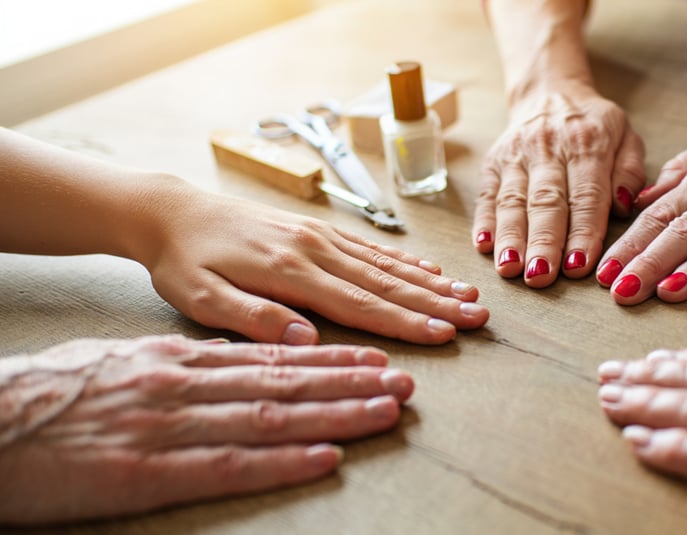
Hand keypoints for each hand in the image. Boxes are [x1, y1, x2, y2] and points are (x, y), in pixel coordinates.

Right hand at [0, 336, 413, 525]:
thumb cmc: (52, 396)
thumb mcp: (124, 364)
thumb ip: (184, 366)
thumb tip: (237, 359)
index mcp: (179, 362)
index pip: (271, 356)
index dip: (330, 358)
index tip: (373, 357)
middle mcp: (185, 385)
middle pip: (286, 381)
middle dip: (352, 381)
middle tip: (403, 379)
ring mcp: (171, 426)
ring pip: (272, 415)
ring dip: (338, 414)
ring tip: (386, 409)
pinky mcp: (149, 473)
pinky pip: (230, 466)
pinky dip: (284, 462)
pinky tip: (326, 458)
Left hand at [140, 185, 488, 344]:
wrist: (171, 212)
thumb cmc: (182, 261)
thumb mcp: (199, 297)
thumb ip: (253, 318)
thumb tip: (306, 340)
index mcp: (289, 272)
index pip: (359, 304)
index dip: (405, 322)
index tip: (444, 334)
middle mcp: (314, 250)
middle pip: (386, 282)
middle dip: (436, 303)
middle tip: (478, 317)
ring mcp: (320, 237)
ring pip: (386, 264)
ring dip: (430, 282)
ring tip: (469, 295)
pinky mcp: (318, 231)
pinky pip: (370, 248)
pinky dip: (404, 261)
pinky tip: (429, 271)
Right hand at [473, 84, 645, 287]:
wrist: (549, 93)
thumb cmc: (594, 127)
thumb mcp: (626, 136)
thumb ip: (630, 171)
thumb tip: (622, 206)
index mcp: (588, 144)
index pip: (586, 196)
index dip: (582, 233)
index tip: (579, 266)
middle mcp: (548, 149)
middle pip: (545, 202)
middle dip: (543, 242)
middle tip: (541, 276)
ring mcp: (516, 156)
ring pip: (512, 201)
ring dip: (510, 238)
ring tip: (510, 269)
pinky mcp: (493, 163)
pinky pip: (487, 195)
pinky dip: (484, 222)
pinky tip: (484, 246)